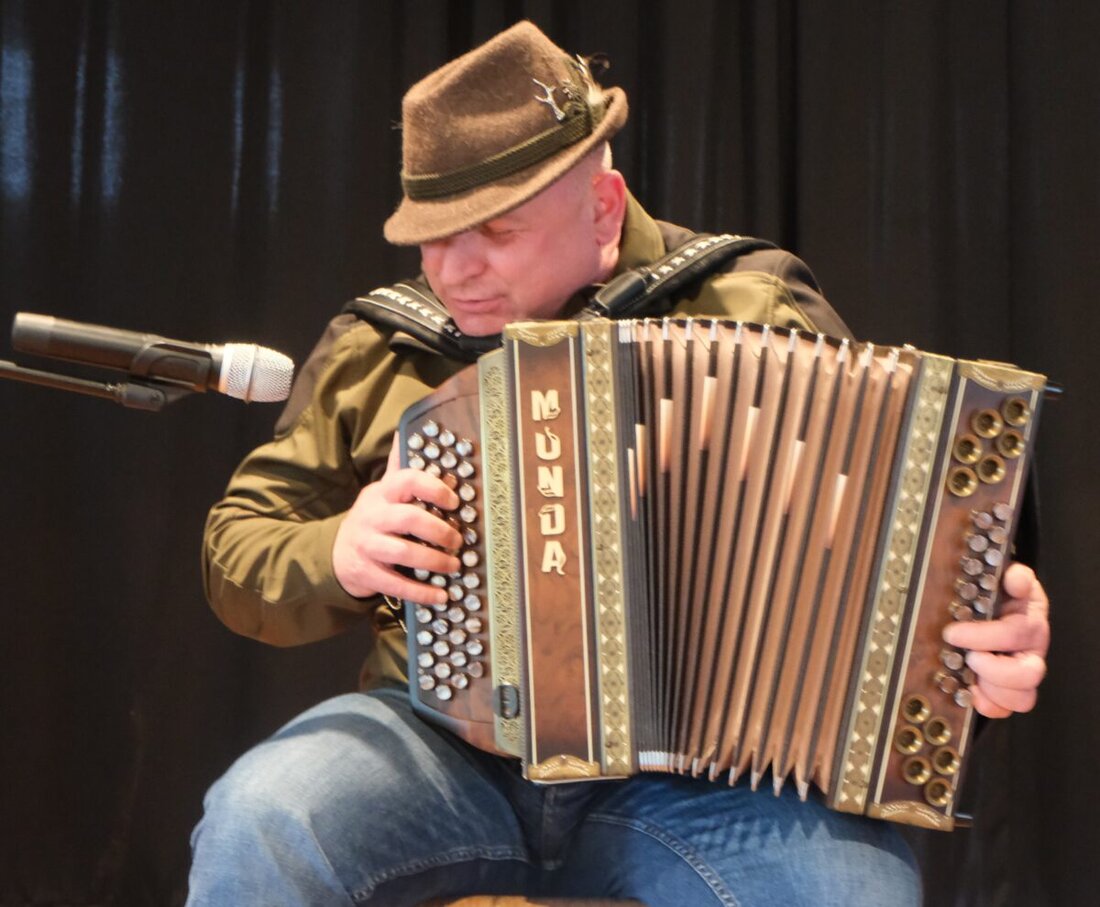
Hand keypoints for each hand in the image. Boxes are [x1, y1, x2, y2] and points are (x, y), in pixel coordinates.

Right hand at [332, 438, 461, 603]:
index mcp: (382, 494)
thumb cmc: (372, 519)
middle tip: (458, 539)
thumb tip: (408, 433)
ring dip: (434, 560)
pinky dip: (421, 592)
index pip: (406, 480)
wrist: (334, 552)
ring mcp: (367, 546)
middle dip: (438, 529)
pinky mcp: (366, 573)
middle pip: (408, 518)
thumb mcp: (381, 492)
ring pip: (402, 552)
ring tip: (454, 565)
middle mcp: (373, 517)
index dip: (433, 488)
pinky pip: (395, 584)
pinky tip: (441, 595)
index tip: (455, 501)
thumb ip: (399, 470)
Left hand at [941, 562, 1049, 717]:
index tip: (953, 633)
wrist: (994, 602)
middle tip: (968, 658)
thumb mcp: (1006, 579)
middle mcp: (1031, 650)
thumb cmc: (998, 594)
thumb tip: (1015, 579)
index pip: (1017, 633)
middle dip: (992, 670)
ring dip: (992, 690)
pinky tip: (971, 693)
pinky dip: (988, 705)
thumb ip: (1015, 577)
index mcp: (1030, 620)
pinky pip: (1007, 709)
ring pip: (1023, 698)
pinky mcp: (1010, 689)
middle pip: (1028, 674)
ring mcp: (1023, 672)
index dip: (984, 637)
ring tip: (970, 675)